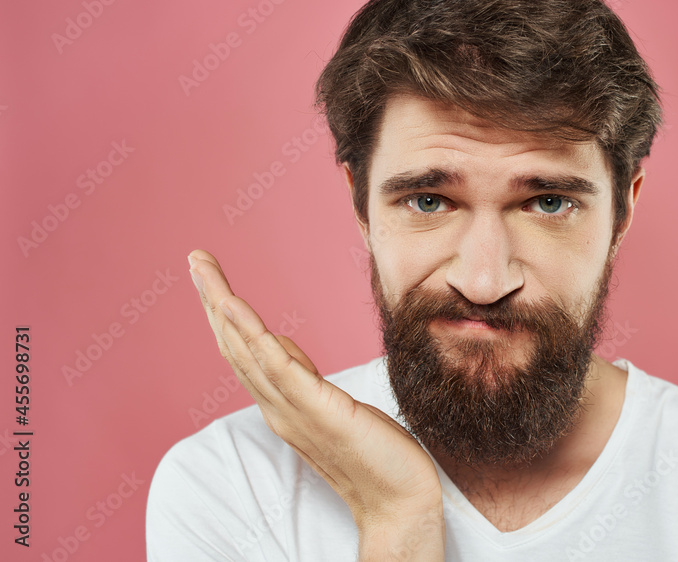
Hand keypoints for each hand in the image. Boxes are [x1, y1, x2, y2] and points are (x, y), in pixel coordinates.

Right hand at [187, 249, 443, 559]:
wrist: (400, 499)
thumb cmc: (374, 454)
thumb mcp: (332, 404)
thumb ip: (302, 377)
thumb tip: (279, 344)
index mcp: (281, 403)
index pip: (244, 351)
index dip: (225, 314)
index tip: (211, 278)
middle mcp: (278, 406)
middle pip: (235, 345)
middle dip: (213, 299)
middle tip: (195, 259)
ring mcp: (294, 409)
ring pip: (247, 349)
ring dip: (222, 306)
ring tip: (203, 269)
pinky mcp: (318, 409)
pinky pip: (277, 367)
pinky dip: (251, 334)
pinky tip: (233, 307)